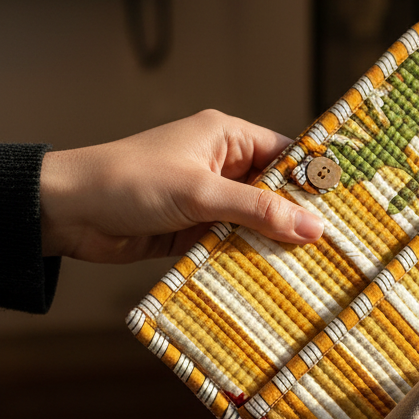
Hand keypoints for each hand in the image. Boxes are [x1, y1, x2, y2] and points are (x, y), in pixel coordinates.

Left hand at [39, 109, 324, 262]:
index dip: (315, 181)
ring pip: (256, 223)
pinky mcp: (195, 231)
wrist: (70, 211)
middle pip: (276, 194)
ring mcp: (209, 201)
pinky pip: (234, 245)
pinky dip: (250, 260)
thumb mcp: (201, 193)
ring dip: (275, 245)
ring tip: (316, 270)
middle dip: (300, 219)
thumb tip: (313, 227)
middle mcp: (222, 166)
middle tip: (338, 247)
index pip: (287, 155)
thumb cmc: (131, 182)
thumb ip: (258, 210)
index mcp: (227, 137)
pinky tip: (275, 281)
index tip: (348, 208)